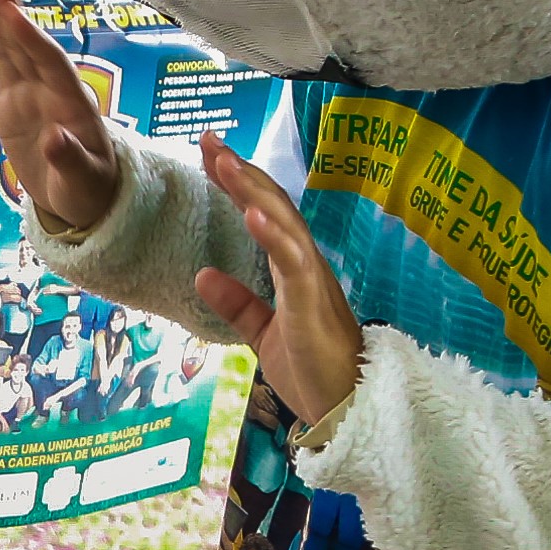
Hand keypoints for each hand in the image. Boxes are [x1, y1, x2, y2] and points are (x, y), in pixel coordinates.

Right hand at [0, 0, 128, 236]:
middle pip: (29, 46)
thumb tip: (53, 139)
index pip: (51, 64)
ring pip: (13, 49)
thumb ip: (70, 159)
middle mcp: (52, 90)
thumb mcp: (83, 182)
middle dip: (12, 15)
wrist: (83, 195)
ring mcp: (32, 92)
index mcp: (72, 104)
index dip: (31, 40)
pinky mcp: (14, 100)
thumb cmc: (89, 189)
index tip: (13, 14)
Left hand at [189, 131, 364, 425]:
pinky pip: (293, 263)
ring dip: (252, 191)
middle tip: (209, 139)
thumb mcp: (264, 333)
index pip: (264, 213)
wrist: (348, 410)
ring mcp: (312, 281)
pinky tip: (251, 214)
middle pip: (272, 206)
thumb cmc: (313, 371)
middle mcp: (306, 266)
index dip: (237, 182)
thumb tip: (203, 274)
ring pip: (283, 224)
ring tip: (224, 162)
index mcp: (294, 270)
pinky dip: (272, 236)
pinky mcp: (313, 304)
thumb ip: (238, 303)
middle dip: (240, 171)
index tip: (209, 153)